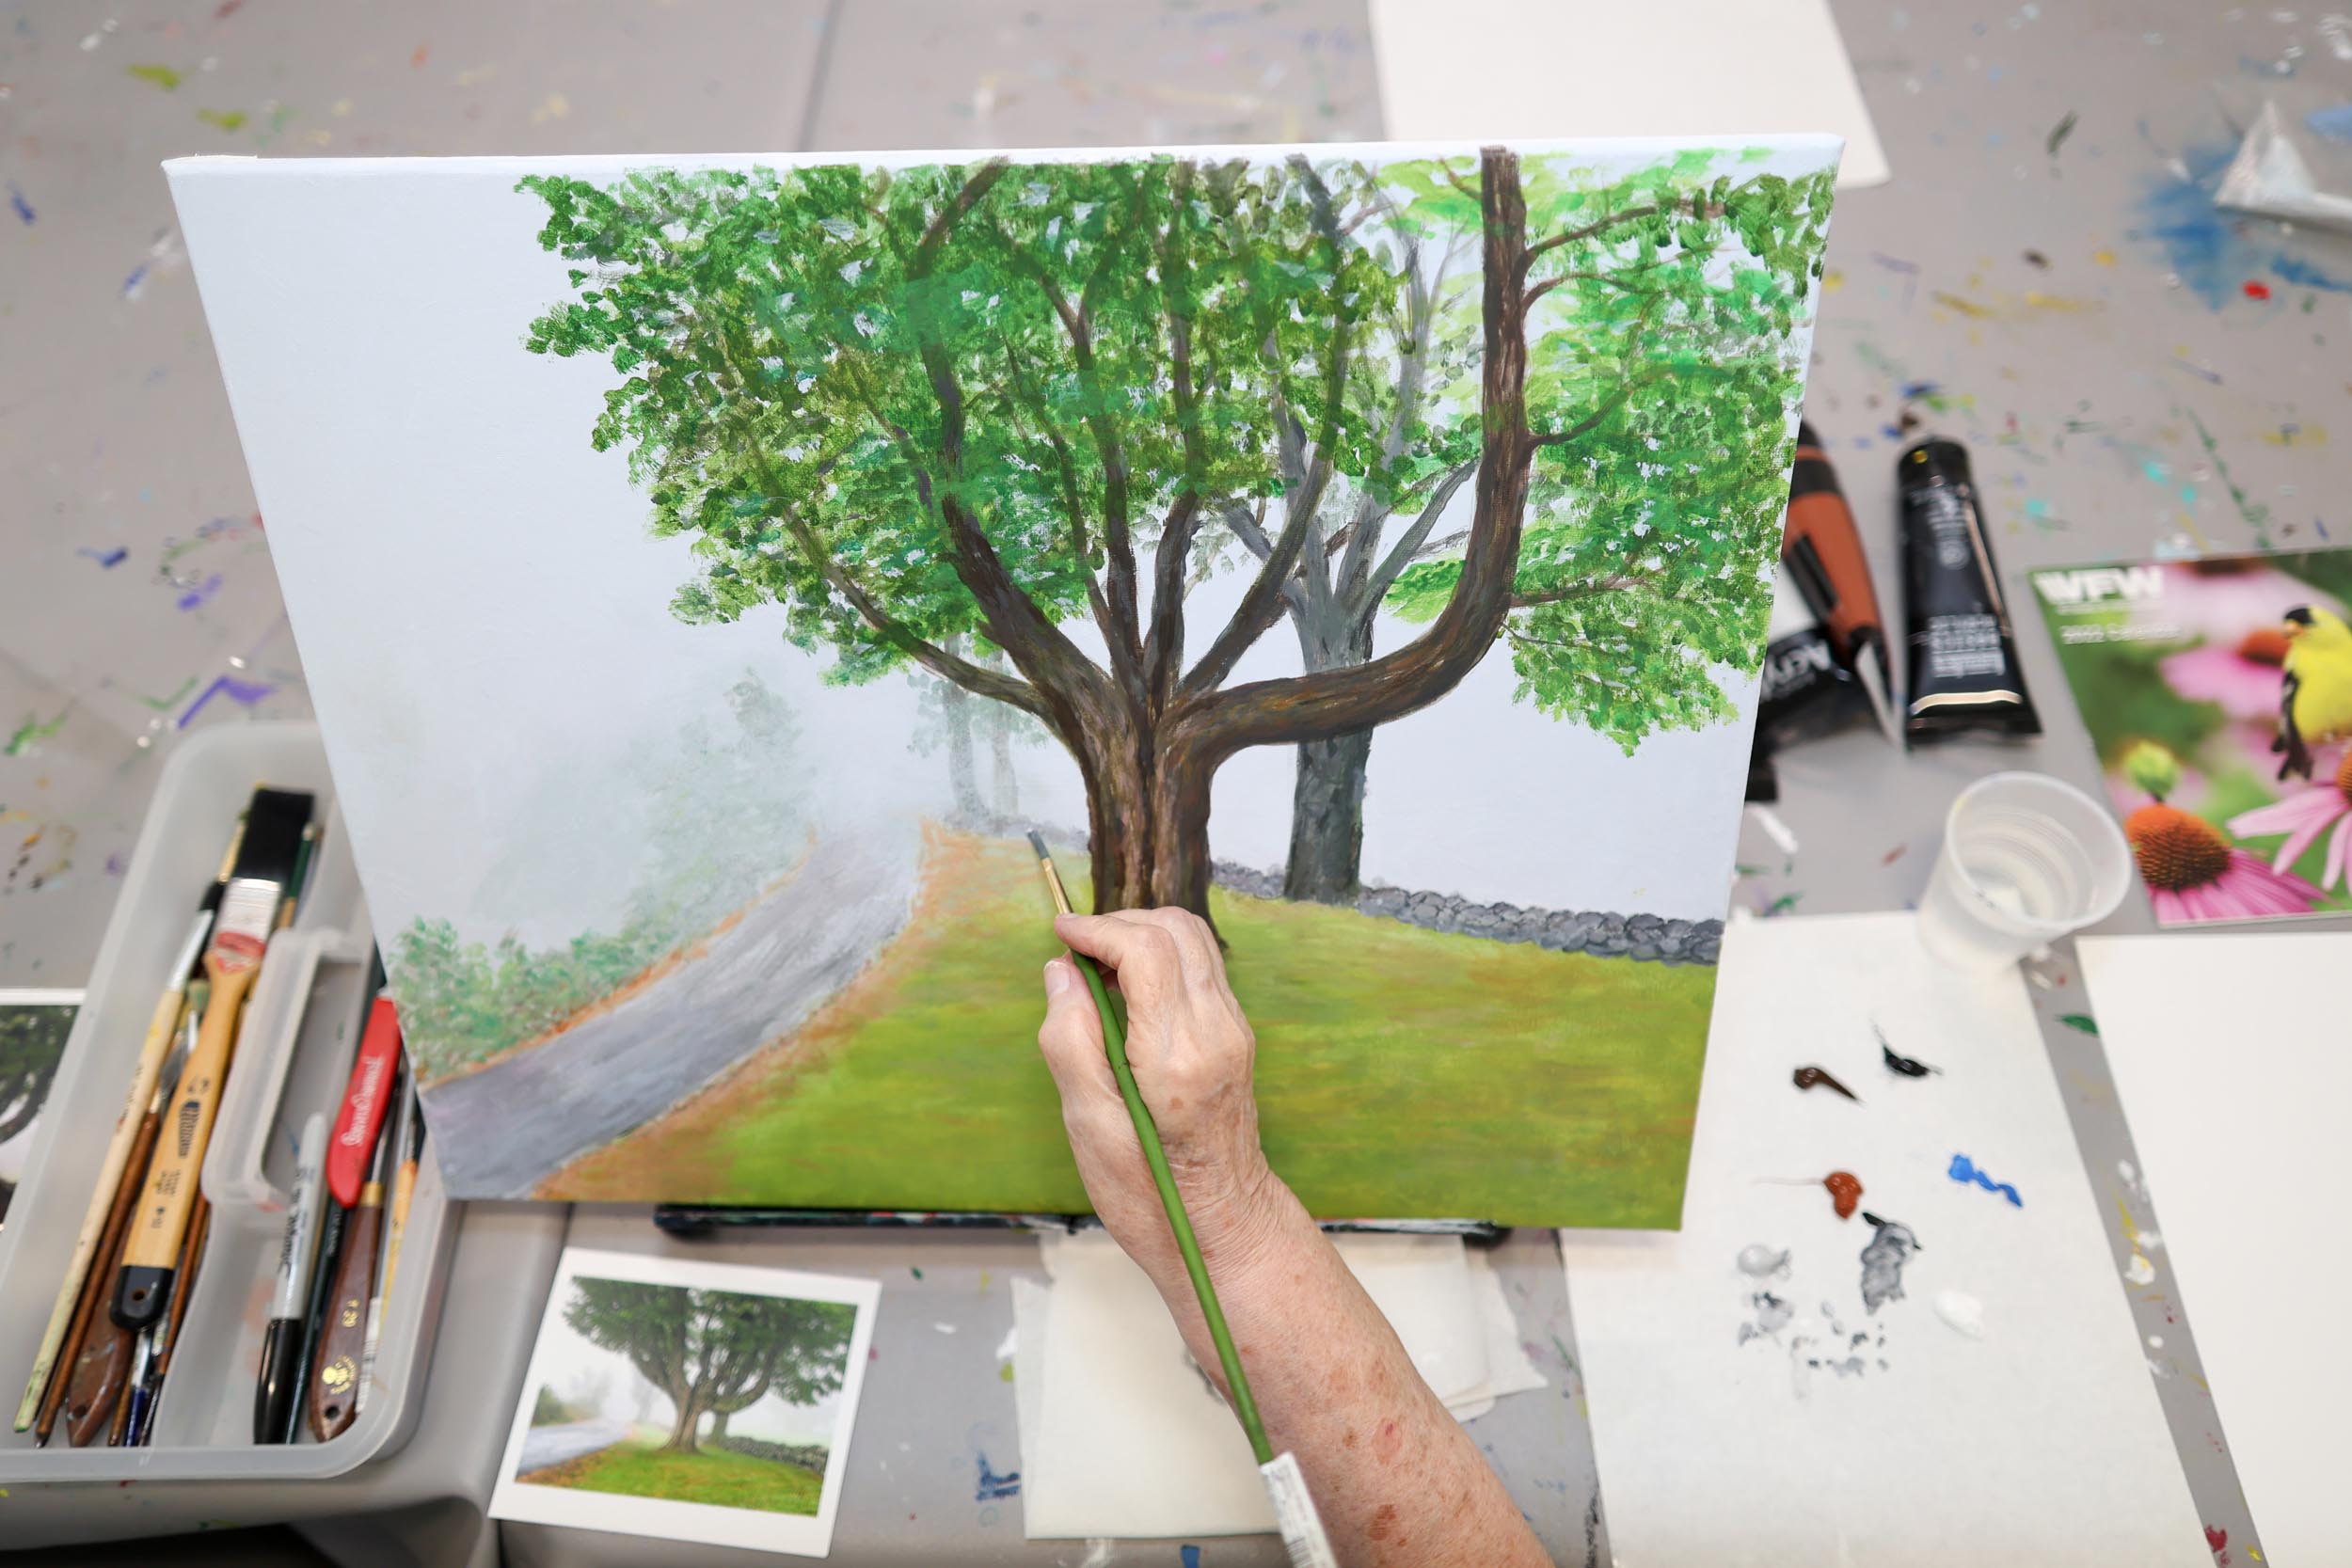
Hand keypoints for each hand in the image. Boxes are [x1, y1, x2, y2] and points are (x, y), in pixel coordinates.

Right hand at [1037, 909, 1287, 1290]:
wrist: (1220, 1228)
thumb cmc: (1148, 1194)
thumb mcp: (1089, 1128)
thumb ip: (1071, 1041)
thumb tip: (1061, 971)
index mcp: (1178, 1057)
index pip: (1146, 950)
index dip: (1096, 929)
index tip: (1059, 933)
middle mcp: (1218, 1033)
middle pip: (1176, 930)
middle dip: (1119, 924)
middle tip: (1074, 951)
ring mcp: (1234, 1032)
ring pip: (1194, 940)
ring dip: (1141, 935)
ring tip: (1096, 967)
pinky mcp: (1236, 1036)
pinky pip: (1201, 968)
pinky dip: (1160, 957)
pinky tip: (1125, 989)